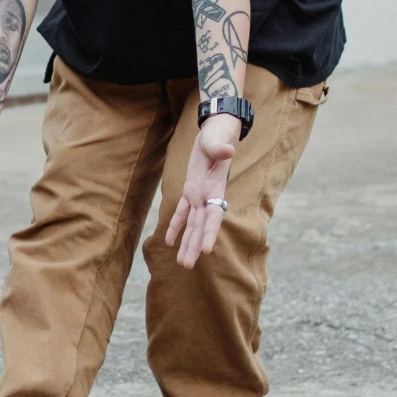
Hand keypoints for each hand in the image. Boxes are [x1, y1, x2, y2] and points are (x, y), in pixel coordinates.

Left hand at [165, 117, 238, 269]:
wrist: (217, 130)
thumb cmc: (219, 133)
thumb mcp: (218, 139)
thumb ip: (221, 148)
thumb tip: (228, 151)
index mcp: (216, 187)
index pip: (214, 215)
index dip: (209, 232)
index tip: (206, 250)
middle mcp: (209, 196)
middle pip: (201, 226)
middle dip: (195, 246)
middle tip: (187, 267)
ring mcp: (199, 194)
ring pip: (192, 224)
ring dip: (187, 242)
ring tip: (182, 264)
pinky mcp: (190, 189)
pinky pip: (182, 211)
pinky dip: (176, 225)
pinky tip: (169, 241)